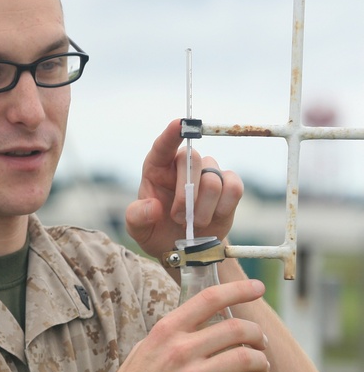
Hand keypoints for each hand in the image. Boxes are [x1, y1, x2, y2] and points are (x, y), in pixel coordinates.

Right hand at [98, 278, 268, 371]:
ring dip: (261, 362)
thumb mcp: (145, 348)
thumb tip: (203, 317)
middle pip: (236, 329)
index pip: (208, 299)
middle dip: (256, 334)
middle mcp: (178, 351)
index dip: (238, 289)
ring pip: (245, 359)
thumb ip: (173, 333)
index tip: (258, 287)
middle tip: (260, 342)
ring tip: (261, 367)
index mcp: (165, 331)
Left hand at [125, 119, 243, 259]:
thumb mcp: (137, 229)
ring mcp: (208, 173)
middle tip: (180, 218)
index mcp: (157, 168)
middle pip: (192, 160)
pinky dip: (224, 207)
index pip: (163, 145)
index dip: (172, 133)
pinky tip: (214, 217)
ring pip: (213, 178)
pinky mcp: (229, 186)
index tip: (178, 123)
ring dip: (203, 207)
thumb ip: (137, 217)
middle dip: (187, 194)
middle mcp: (183, 165)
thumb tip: (153, 206)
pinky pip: (234, 188)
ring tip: (194, 222)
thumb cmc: (156, 231)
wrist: (184, 248)